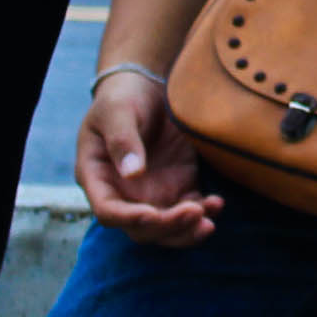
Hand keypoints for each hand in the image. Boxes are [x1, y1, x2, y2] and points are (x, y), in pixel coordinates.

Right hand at [76, 71, 222, 246]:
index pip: (108, 211)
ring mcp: (151, 193)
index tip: (152, 215)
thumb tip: (132, 173)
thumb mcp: (117, 111)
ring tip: (209, 220)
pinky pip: (190, 210)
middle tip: (193, 212)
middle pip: (141, 228)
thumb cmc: (124, 97)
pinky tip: (217, 203)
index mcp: (98, 177)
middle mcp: (123, 193)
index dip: (129, 219)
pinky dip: (204, 212)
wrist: (148, 86)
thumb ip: (122, 140)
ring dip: (187, 231)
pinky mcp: (178, 186)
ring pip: (167, 228)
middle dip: (167, 226)